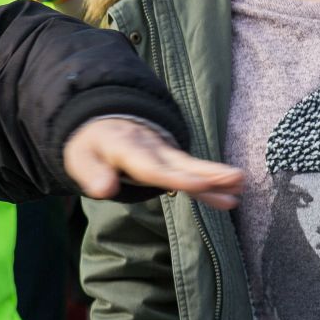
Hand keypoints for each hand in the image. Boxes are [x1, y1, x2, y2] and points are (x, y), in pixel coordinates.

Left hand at [64, 118, 243, 209]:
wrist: (101, 123)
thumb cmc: (89, 145)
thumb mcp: (79, 158)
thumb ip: (91, 173)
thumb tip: (103, 190)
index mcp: (126, 147)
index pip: (152, 165)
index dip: (174, 176)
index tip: (198, 184)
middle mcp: (150, 148)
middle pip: (180, 163)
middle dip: (207, 172)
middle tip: (235, 178)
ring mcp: (163, 153)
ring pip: (190, 166)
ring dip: (216, 175)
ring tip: (241, 183)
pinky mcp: (169, 160)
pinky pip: (191, 172)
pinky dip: (210, 182)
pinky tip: (231, 195)